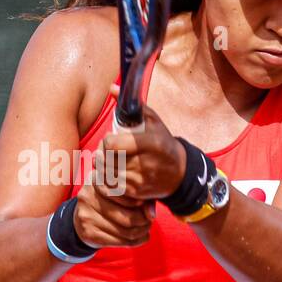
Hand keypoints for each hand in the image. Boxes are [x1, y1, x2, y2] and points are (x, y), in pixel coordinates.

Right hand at [73, 176, 153, 247]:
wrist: (83, 219)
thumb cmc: (109, 202)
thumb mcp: (123, 194)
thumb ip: (141, 200)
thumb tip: (151, 215)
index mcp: (97, 178)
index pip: (127, 194)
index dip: (141, 202)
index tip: (146, 205)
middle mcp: (88, 195)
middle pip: (127, 215)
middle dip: (144, 221)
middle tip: (149, 221)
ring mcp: (86, 215)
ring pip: (125, 230)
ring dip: (141, 232)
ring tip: (146, 229)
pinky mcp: (88, 233)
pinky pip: (118, 241)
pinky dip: (134, 242)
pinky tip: (139, 238)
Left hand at [99, 83, 186, 201]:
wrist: (179, 172)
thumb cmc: (162, 142)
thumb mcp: (152, 121)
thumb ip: (132, 105)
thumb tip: (112, 88)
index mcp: (150, 143)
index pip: (112, 144)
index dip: (106, 141)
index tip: (110, 138)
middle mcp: (146, 163)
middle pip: (107, 159)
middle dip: (102, 153)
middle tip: (107, 150)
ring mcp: (140, 181)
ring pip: (106, 173)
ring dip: (102, 166)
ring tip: (108, 160)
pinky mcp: (135, 193)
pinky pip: (110, 187)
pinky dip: (105, 180)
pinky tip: (111, 172)